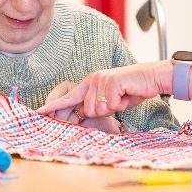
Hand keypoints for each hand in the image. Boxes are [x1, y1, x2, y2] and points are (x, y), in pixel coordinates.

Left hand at [37, 62, 170, 119]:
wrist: (152, 77)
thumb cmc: (133, 90)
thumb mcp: (112, 100)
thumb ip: (97, 105)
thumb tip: (84, 114)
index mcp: (91, 82)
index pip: (69, 96)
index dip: (54, 106)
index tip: (39, 113)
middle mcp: (93, 79)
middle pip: (88, 110)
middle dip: (105, 112)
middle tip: (118, 101)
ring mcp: (101, 79)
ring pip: (98, 109)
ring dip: (114, 108)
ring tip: (123, 97)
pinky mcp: (111, 82)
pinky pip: (110, 105)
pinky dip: (121, 104)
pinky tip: (127, 94)